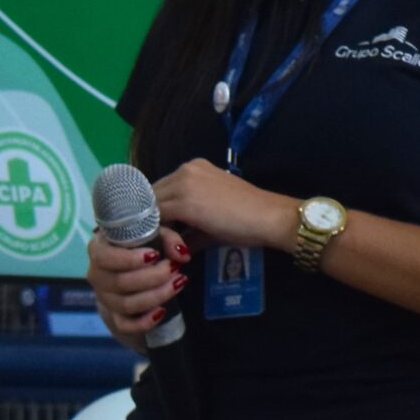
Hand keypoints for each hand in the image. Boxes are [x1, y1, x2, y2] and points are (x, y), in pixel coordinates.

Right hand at [87, 227, 190, 342]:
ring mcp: (104, 298)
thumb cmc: (143, 244)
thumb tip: (182, 255)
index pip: (103, 257)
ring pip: (126, 304)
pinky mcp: (115, 316)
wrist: (136, 268)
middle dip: (152, 277)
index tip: (154, 255)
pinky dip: (144, 322)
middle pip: (119, 283)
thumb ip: (169, 238)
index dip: (128, 259)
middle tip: (175, 268)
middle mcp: (97, 275)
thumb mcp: (157, 233)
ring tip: (178, 283)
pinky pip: (125, 326)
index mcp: (99, 249)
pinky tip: (162, 311)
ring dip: (156, 295)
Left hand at [151, 159, 297, 253]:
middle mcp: (185, 169)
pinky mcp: (183, 202)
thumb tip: (173, 250)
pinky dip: (160, 236)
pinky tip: (171, 249)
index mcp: (193, 169)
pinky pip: (157, 220)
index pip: (159, 191)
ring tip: (167, 249)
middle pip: (150, 198)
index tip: (159, 234)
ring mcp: (183, 183)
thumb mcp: (211, 221)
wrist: (269, 218)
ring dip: (155, 229)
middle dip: (152, 222)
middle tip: (160, 244)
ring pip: (150, 208)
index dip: (155, 214)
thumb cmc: (247, 219)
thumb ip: (187, 231)